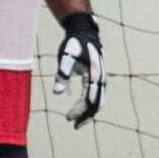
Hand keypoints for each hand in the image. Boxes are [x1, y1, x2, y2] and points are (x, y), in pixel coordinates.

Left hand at [54, 10, 104, 127]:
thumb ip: (62, 75)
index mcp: (94, 75)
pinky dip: (91, 104)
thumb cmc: (73, 44)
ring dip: (89, 113)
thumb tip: (56, 93)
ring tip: (78, 122)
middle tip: (74, 125)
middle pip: (97, 104)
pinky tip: (80, 108)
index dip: (79, 111)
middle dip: (86, 116)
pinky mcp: (99, 77)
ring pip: (99, 101)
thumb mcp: (65, 58)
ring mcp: (102, 78)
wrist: (85, 32)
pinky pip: (98, 95)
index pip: (89, 100)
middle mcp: (101, 78)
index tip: (68, 118)